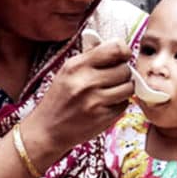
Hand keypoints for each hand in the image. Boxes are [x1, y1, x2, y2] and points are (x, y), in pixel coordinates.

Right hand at [25, 40, 132, 156]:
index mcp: (76, 65)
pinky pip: (124, 105)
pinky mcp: (102, 118)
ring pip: (129, 87)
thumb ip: (90, 58)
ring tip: (111, 92)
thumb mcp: (67, 72)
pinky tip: (105, 105)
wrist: (47, 129)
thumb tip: (118, 48)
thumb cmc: (59, 99)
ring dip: (124, 90)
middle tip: (113, 79)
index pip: (114, 48)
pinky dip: (119, 104)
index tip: (124, 57)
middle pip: (125, 69)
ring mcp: (95, 101)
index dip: (124, 52)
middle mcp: (85, 81)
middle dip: (123, 74)